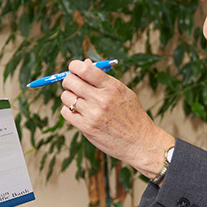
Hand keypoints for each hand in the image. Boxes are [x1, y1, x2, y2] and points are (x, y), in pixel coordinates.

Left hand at [58, 59, 174, 177]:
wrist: (140, 143)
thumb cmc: (132, 116)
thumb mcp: (124, 92)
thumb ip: (103, 78)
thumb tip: (85, 63)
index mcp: (112, 87)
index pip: (85, 69)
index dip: (75, 66)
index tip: (74, 68)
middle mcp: (101, 100)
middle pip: (70, 81)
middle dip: (69, 80)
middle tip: (74, 84)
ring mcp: (93, 115)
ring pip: (65, 97)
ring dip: (69, 96)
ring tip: (79, 100)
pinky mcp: (86, 128)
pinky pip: (66, 112)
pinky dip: (69, 110)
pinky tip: (78, 112)